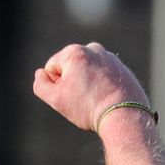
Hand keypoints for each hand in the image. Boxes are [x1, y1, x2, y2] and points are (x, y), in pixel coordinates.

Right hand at [32, 42, 150, 131]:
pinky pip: (103, 77)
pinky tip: (106, 99)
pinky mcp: (122, 68)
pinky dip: (101, 87)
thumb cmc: (88, 107)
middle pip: (70, 69)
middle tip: (83, 100)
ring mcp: (109, 57)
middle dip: (72, 83)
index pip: (51, 68)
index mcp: (74, 51)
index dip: (56, 86)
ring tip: (95, 100)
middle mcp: (93, 49)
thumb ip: (41, 84)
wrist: (124, 115)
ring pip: (87, 73)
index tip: (70, 97)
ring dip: (86, 85)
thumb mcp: (56, 99)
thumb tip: (41, 73)